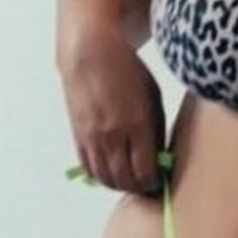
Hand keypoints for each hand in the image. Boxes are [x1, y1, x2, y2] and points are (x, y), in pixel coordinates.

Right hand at [61, 26, 165, 194]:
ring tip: (130, 179)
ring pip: (105, 178)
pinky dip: (100, 175)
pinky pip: (88, 167)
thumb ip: (156, 131)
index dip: (154, 183)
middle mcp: (112, 134)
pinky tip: (111, 172)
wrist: (90, 50)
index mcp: (137, 124)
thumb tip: (159, 159)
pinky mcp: (78, 134)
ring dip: (119, 184)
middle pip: (125, 180)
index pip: (145, 172)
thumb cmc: (127, 70)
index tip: (159, 181)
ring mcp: (92, 136)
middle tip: (147, 185)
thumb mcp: (153, 98)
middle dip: (138, 187)